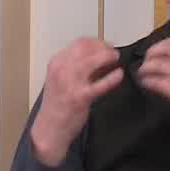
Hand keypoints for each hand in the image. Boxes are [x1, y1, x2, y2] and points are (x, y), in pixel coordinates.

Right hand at [31, 37, 123, 165]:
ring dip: (108, 57)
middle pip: (87, 47)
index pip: (79, 43)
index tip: (106, 47)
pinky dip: (113, 77)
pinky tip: (119, 75)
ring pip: (93, 60)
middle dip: (104, 47)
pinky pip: (102, 83)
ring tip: (116, 60)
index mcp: (56, 63)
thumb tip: (100, 57)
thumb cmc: (58, 104)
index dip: (96, 42)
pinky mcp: (81, 97)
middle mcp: (61, 69)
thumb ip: (77, 67)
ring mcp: (70, 83)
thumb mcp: (61, 79)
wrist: (50, 128)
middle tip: (114, 53)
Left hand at [137, 36, 169, 150]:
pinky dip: (148, 81)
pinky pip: (156, 81)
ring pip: (158, 64)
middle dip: (152, 52)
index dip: (162, 44)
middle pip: (166, 47)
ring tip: (143, 73)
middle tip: (146, 61)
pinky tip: (146, 84)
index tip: (156, 52)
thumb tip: (168, 57)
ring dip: (146, 68)